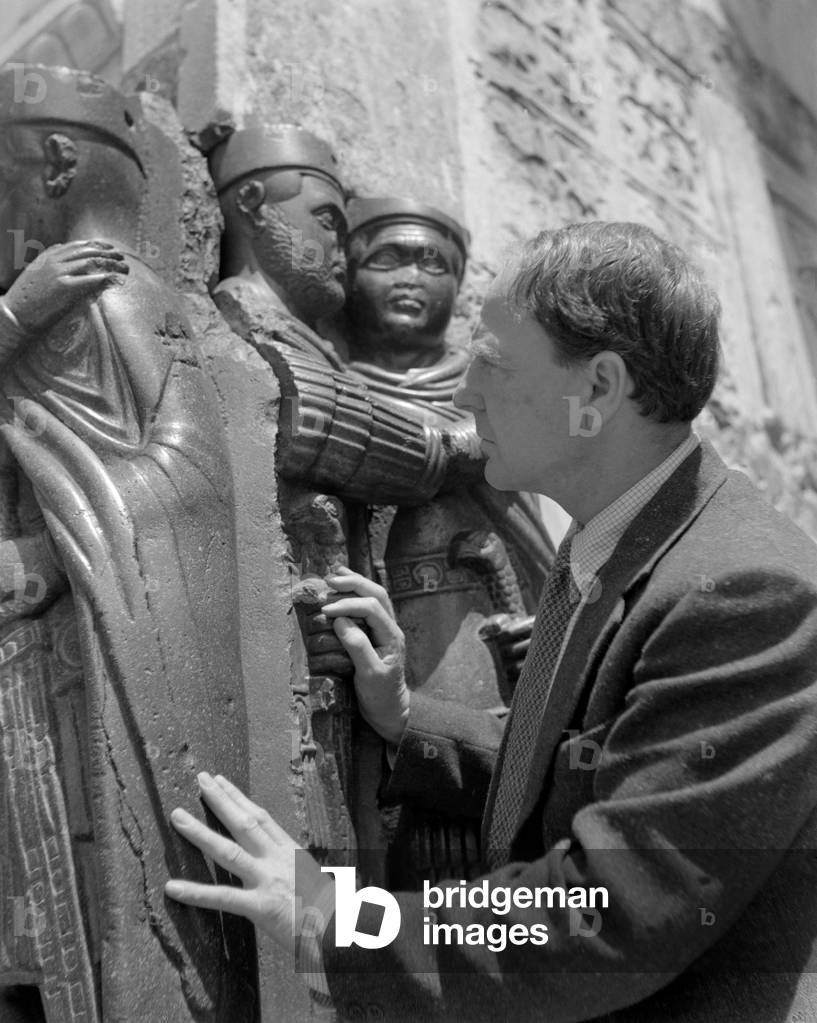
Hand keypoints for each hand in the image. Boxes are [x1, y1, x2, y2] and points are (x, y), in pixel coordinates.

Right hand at [4, 240, 128, 334]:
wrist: (15, 314)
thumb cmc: (26, 298)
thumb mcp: (35, 272)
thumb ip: (49, 259)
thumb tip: (60, 247)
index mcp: (48, 256)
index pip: (79, 245)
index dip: (98, 245)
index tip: (111, 249)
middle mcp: (54, 261)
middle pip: (88, 251)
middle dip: (108, 254)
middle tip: (122, 259)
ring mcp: (58, 272)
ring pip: (91, 262)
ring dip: (111, 265)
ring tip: (124, 270)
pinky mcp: (63, 287)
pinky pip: (89, 279)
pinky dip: (104, 278)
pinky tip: (114, 279)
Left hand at [165, 772, 330, 953]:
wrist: (346, 933)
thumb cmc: (333, 912)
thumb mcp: (314, 881)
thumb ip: (295, 870)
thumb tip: (279, 863)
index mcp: (292, 852)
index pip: (261, 817)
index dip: (239, 798)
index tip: (222, 781)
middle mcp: (278, 859)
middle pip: (244, 822)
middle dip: (220, 800)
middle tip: (200, 779)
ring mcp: (268, 880)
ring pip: (228, 851)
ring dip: (200, 832)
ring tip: (177, 817)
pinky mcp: (261, 907)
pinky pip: (223, 897)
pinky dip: (196, 892)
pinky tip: (173, 887)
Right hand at [322, 567, 409, 745]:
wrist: (390, 710)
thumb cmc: (380, 695)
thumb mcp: (369, 675)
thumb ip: (357, 647)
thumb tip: (340, 621)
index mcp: (391, 636)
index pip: (371, 608)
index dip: (347, 604)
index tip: (325, 611)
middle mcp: (391, 627)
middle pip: (377, 593)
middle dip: (354, 583)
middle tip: (330, 580)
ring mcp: (385, 629)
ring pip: (375, 595)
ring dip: (356, 583)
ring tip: (336, 574)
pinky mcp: (377, 633)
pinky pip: (369, 605)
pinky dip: (356, 593)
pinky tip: (343, 589)